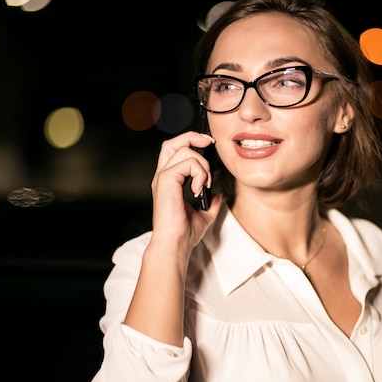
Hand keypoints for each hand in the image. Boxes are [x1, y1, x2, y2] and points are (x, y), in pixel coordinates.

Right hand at [149, 131, 221, 251]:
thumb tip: (218, 195)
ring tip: (204, 183)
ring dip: (202, 164)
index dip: (191, 142)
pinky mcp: (166, 180)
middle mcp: (163, 176)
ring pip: (184, 151)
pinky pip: (187, 163)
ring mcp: (163, 177)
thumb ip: (210, 203)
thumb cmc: (184, 233)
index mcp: (169, 181)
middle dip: (193, 137)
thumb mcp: (203, 215)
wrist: (175, 244)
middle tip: (210, 143)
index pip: (175, 151)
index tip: (209, 145)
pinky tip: (199, 188)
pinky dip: (199, 173)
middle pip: (172, 142)